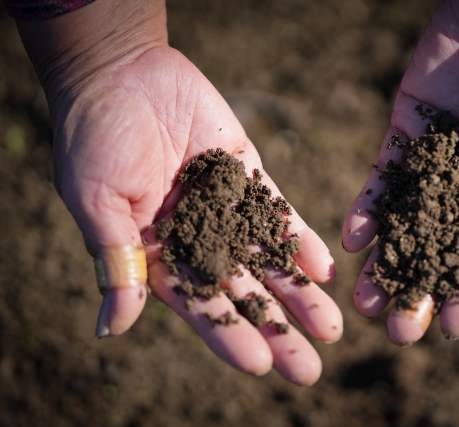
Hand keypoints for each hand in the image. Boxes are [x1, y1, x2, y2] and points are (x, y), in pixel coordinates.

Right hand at [18, 0, 341, 385]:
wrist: (122, 72)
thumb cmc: (96, 136)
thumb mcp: (97, 201)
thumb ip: (117, 261)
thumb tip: (112, 328)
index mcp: (157, 253)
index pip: (199, 305)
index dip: (229, 335)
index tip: (261, 364)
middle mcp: (196, 238)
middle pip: (242, 291)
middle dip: (275, 327)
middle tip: (309, 368)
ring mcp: (226, 207)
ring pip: (267, 258)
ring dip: (298, 293)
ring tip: (330, 328)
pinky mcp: (247, 175)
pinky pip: (278, 212)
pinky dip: (299, 239)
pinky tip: (324, 269)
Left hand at [342, 0, 458, 344]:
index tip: (450, 330)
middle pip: (439, 248)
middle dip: (418, 288)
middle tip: (395, 329)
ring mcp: (434, 160)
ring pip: (405, 222)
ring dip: (385, 261)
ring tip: (364, 300)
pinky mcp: (404, 133)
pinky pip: (383, 177)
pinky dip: (369, 208)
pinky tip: (353, 238)